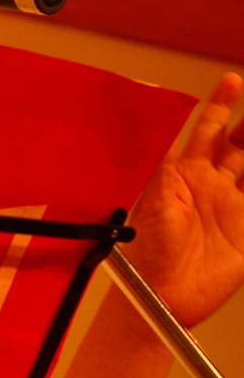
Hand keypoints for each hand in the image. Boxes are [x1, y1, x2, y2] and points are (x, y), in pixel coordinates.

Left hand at [126, 72, 243, 326]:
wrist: (160, 295)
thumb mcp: (152, 207)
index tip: (232, 82)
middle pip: (239, 145)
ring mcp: (232, 207)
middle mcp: (211, 186)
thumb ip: (168, 177)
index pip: (206, 131)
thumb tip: (176, 149)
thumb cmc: (143, 255)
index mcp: (184, 174)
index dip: (220, 107)